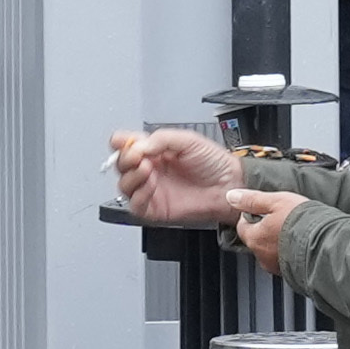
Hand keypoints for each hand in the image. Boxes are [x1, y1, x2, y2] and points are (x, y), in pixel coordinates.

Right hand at [113, 124, 243, 220]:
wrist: (228, 185)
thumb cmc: (214, 163)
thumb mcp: (188, 140)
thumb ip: (161, 139)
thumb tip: (138, 145)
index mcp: (154, 150)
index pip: (126, 145)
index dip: (121, 142)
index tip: (124, 141)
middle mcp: (150, 169)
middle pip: (120, 165)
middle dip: (125, 159)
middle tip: (137, 156)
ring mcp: (151, 189)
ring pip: (124, 185)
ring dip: (131, 176)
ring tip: (147, 169)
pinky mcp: (155, 208)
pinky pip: (135, 205)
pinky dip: (138, 194)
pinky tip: (151, 185)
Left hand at [220, 187, 302, 266]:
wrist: (326, 244)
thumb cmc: (302, 222)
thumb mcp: (275, 202)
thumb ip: (252, 200)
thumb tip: (232, 196)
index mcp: (254, 237)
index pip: (242, 225)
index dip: (252, 214)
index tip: (264, 209)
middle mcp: (261, 255)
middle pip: (256, 238)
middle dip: (266, 228)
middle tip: (282, 217)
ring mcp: (276, 266)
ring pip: (270, 250)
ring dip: (278, 240)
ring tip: (294, 229)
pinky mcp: (290, 273)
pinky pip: (284, 260)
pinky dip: (289, 251)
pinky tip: (300, 241)